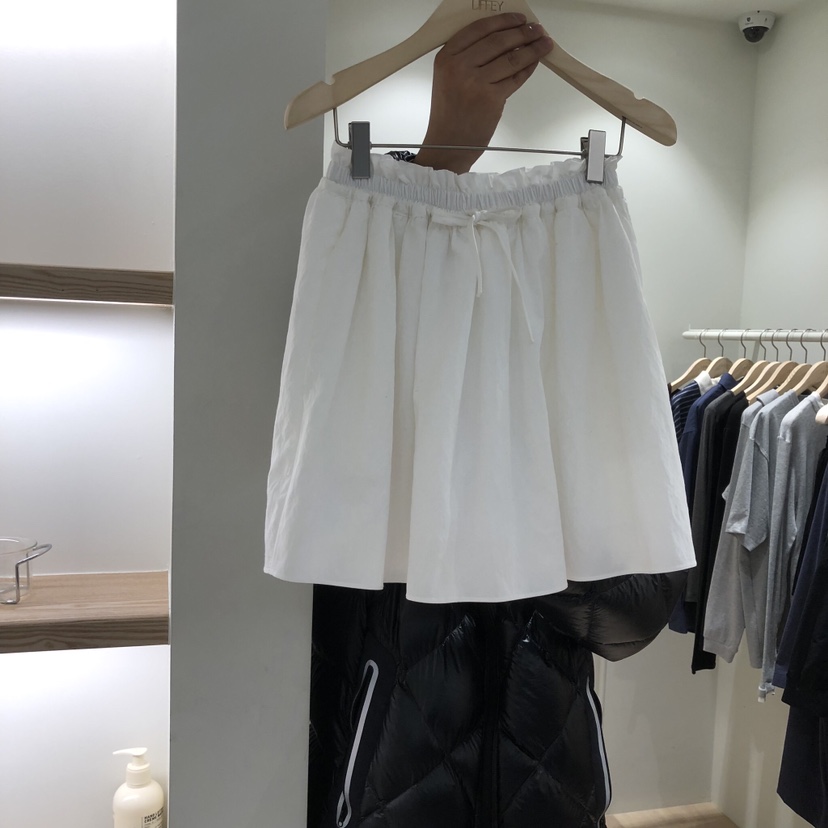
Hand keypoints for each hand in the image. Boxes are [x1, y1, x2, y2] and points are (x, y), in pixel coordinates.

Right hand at [414, 13, 553, 173]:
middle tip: (536, 29)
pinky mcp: (492, 98)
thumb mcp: (446, 79)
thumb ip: (466, 58)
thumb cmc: (449, 115)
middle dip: (522, 32)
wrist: (447, 145)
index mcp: (446, 58)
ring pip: (511, 58)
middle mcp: (460, 67)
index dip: (503, 21)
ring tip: (543, 43)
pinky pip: (516, 78)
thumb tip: (502, 39)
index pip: (479, 29)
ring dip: (532, 48)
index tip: (518, 19)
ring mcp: (476, 83)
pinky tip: (534, 62)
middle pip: (498, 40)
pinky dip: (528, 68)